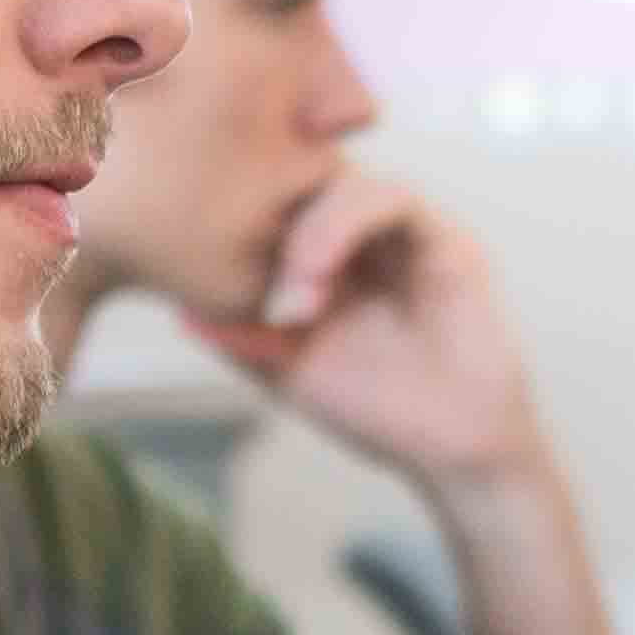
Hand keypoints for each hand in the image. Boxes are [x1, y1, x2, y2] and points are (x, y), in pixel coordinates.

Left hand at [196, 175, 546, 488]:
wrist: (453, 452)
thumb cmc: (380, 413)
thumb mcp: (291, 372)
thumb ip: (243, 340)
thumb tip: (182, 312)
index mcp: (331, 263)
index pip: (282, 211)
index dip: (244, 221)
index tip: (206, 262)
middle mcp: (368, 240)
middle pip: (309, 184)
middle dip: (271, 217)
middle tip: (250, 273)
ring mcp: (406, 236)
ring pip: (347, 182)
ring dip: (310, 228)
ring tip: (297, 287)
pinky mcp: (446, 240)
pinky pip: (394, 200)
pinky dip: (349, 222)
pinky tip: (320, 272)